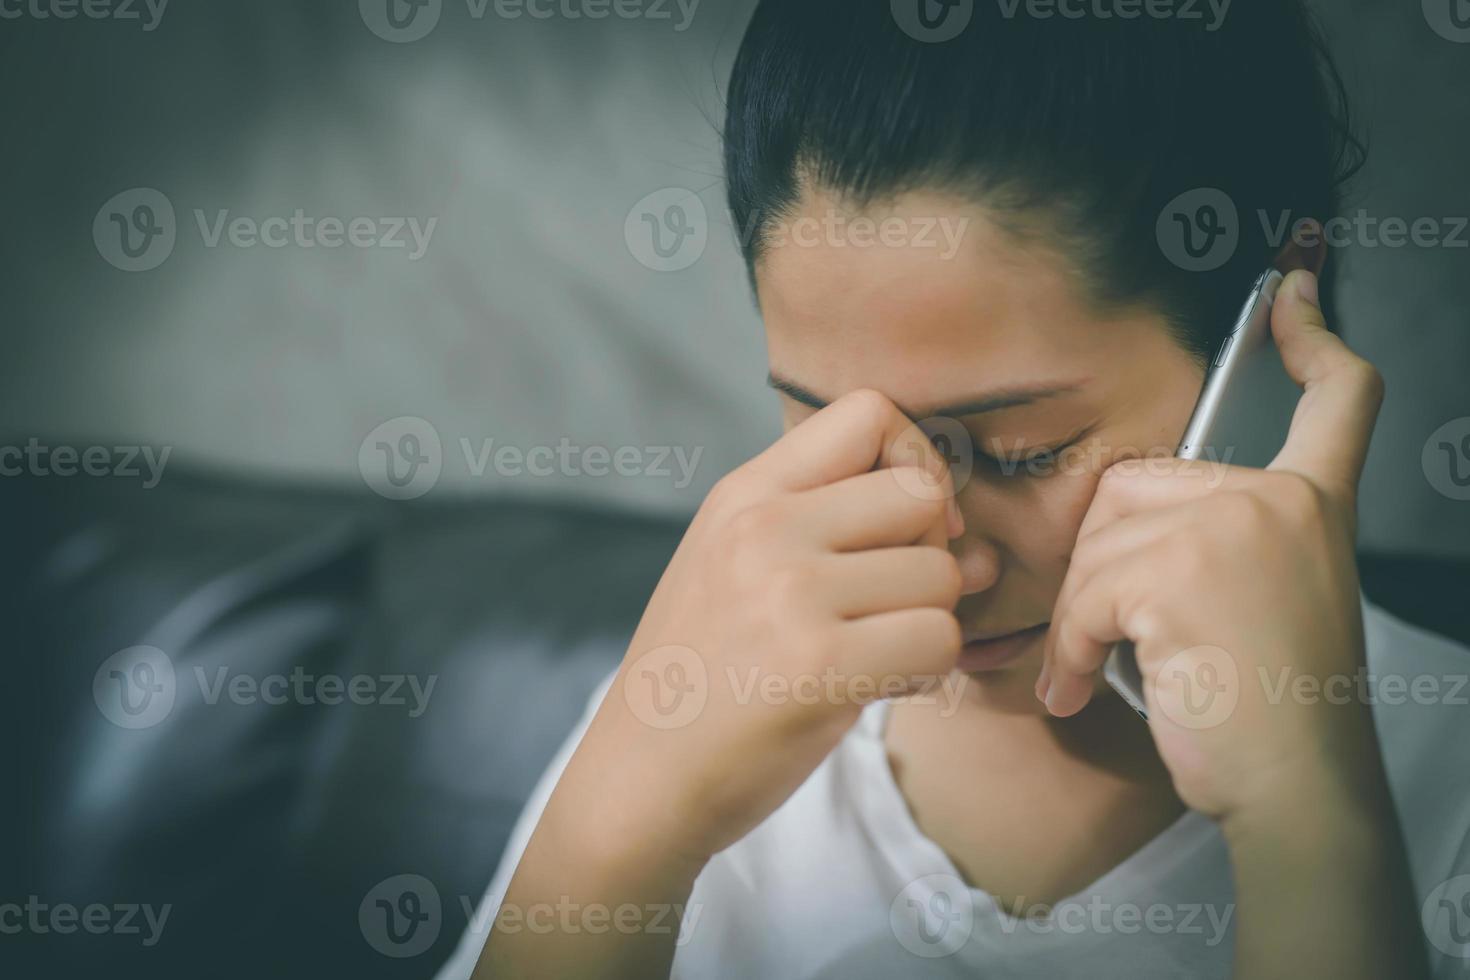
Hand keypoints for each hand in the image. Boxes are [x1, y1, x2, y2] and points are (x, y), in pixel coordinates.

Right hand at [557, 389, 964, 867]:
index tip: (899, 522)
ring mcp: (791, 593)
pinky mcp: (821, 664)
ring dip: (929, 622)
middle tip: (889, 603)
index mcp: (743, 494)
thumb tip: (981, 546)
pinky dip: (925, 671)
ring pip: (942, 575)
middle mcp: (765, 527)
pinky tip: (877, 685)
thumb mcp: (738, 569)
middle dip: (929, 552)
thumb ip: (840, 532)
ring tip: (874, 652)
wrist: (641, 778)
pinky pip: (939, 640)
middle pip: (920, 494)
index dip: (912, 461)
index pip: (870, 412)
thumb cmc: (705, 676)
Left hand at [1037, 270, 1386, 825]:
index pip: (1335, 399)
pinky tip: (1082, 687)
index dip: (1315, 338)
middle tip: (1114, 637)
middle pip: (1133, 487)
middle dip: (1100, 565)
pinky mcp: (1185, 568)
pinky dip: (1070, 647)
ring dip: (1080, 614)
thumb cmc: (1267, 713)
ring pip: (1099, 541)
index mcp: (1309, 504)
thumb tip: (1116, 527)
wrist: (1294, 790)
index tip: (1296, 291)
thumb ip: (1214, 542)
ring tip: (1100, 669)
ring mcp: (1237, 526)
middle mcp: (1280, 500)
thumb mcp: (1262, 603)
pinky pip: (1085, 592)